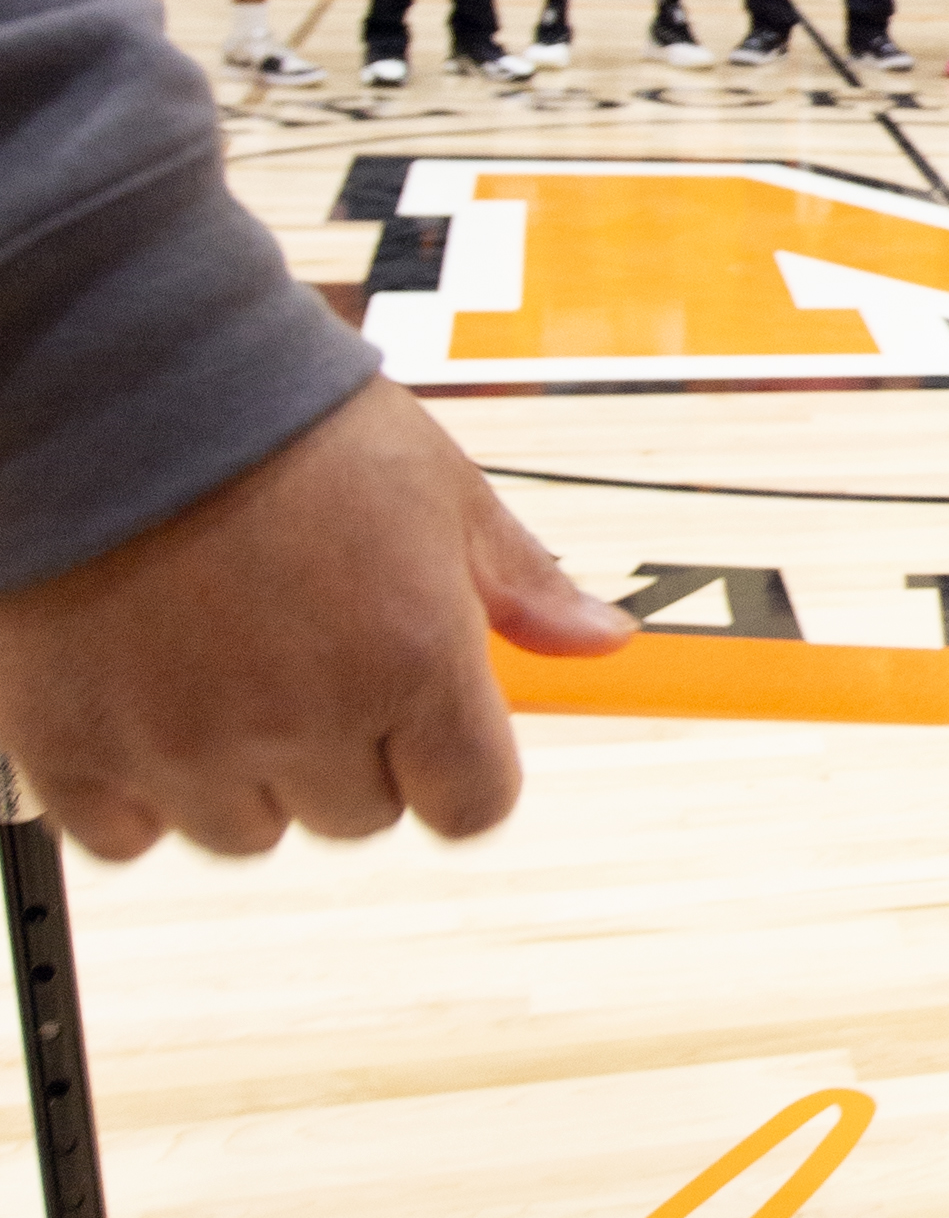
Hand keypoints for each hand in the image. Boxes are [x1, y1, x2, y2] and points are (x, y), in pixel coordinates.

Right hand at [0, 377, 627, 861]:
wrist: (121, 383)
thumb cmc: (284, 424)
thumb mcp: (436, 485)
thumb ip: (519, 580)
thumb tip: (604, 641)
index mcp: (410, 660)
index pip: (472, 805)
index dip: (455, 764)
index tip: (426, 718)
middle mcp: (302, 720)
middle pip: (358, 816)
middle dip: (346, 748)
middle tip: (306, 648)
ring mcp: (182, 748)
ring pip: (245, 832)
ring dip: (242, 771)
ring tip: (218, 657)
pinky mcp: (75, 755)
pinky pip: (129, 835)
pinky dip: (134, 786)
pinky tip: (142, 693)